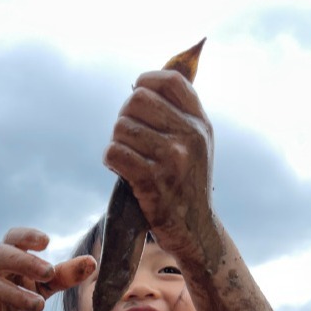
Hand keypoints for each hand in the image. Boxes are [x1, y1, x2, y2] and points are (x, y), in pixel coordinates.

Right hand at [0, 227, 95, 310]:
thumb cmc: (19, 292)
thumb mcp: (44, 284)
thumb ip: (64, 274)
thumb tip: (92, 262)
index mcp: (6, 252)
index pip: (14, 237)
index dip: (28, 236)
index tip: (47, 241)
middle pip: (1, 255)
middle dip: (25, 262)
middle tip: (50, 272)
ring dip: (16, 295)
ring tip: (40, 306)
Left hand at [103, 70, 214, 257]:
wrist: (194, 229)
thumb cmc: (187, 183)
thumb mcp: (197, 144)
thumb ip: (180, 115)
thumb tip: (144, 83)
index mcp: (200, 123)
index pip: (170, 81)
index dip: (146, 82)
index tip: (137, 97)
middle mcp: (190, 136)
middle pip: (136, 100)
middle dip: (125, 117)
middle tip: (129, 138)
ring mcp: (172, 158)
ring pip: (122, 128)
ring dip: (117, 142)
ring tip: (127, 157)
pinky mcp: (152, 180)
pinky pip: (114, 153)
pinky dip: (111, 159)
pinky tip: (120, 169)